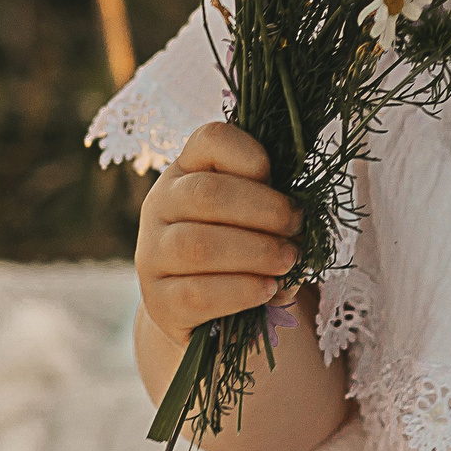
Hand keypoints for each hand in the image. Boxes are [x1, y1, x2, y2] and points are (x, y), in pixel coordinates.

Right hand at [135, 122, 302, 346]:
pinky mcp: (158, 302)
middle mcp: (160, 205)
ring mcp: (152, 254)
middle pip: (206, 194)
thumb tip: (297, 218)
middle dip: (264, 210)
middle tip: (296, 227)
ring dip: (255, 252)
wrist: (201, 310)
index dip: (248, 152)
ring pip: (198, 246)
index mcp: (187, 171)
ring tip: (288, 261)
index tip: (275, 175)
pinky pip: (197, 294)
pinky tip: (267, 289)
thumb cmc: (240, 250)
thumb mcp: (254, 216)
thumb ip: (271, 203)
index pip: (209, 139)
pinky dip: (240, 291)